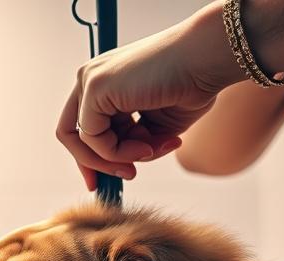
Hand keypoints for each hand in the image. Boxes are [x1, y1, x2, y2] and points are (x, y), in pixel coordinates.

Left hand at [57, 2, 243, 189]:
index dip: (94, 158)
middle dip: (99, 164)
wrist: (208, 59)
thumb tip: (121, 167)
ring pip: (85, 142)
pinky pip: (93, 140)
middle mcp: (92, 78)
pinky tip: (148, 145)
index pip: (85, 127)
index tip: (110, 178)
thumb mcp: (157, 125)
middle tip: (130, 175)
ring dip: (122, 157)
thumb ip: (134, 142)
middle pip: (75, 136)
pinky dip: (118, 152)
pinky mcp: (94, 88)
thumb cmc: (193, 86)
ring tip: (155, 149)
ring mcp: (90, 80)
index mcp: (106, 82)